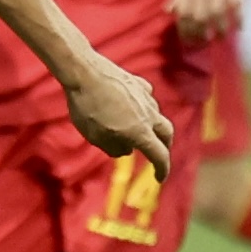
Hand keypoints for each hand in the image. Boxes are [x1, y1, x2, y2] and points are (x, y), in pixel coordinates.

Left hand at [61, 55, 175, 179]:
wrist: (84, 72)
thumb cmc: (87, 108)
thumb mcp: (95, 137)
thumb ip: (113, 148)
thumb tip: (127, 150)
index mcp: (141, 132)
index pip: (160, 155)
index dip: (162, 169)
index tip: (159, 179)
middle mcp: (150, 115)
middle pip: (166, 134)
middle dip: (164, 147)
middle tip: (157, 155)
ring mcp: (147, 97)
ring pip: (157, 116)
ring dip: (151, 127)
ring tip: (137, 132)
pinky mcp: (139, 84)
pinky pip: (146, 100)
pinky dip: (142, 109)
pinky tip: (131, 109)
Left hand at [167, 0, 248, 42]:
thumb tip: (170, 11)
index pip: (183, 12)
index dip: (186, 29)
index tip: (188, 38)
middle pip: (201, 16)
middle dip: (201, 34)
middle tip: (203, 42)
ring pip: (219, 13)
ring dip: (220, 30)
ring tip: (220, 38)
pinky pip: (238, 3)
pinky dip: (239, 17)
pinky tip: (238, 27)